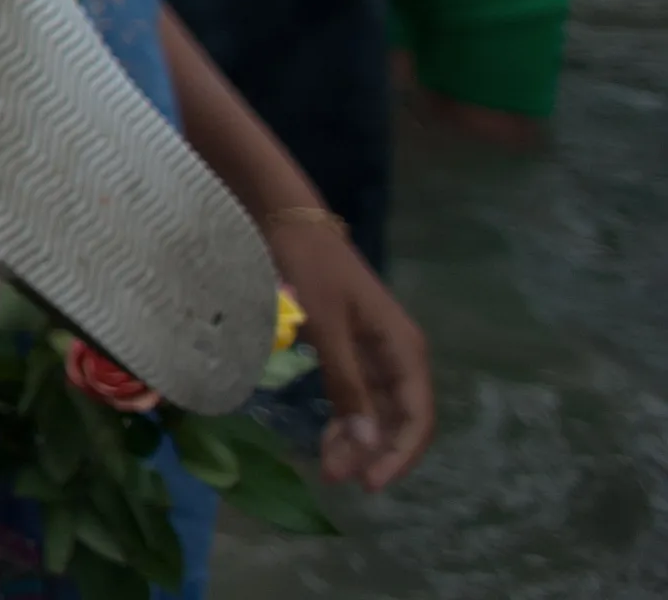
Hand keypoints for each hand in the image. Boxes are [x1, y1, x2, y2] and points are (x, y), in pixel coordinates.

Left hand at [271, 215, 434, 486]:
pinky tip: (328, 437)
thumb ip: (347, 384)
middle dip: (373, 453)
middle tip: (336, 477)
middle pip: (400, 419)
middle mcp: (398, 355)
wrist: (289, 223)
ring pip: (378, 411)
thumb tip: (370, 443)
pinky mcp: (353, 349)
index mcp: (405, 349)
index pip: (417, 417)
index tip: (370, 484)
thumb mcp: (326, 327)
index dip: (399, 455)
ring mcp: (376, 352)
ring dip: (358, 441)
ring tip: (328, 467)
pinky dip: (346, 418)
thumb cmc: (310, 268)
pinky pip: (359, 395)